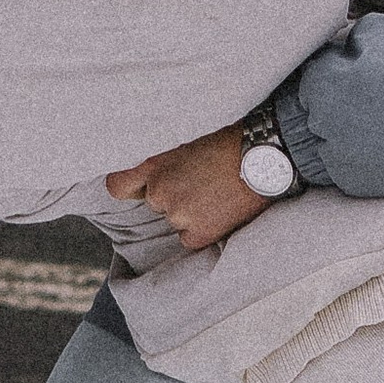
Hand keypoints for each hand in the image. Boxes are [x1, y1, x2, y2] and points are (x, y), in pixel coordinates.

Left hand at [105, 128, 268, 250]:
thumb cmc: (230, 144)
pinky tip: (220, 212)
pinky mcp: (199, 233)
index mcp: (155, 166)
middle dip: (173, 196)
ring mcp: (179, 215)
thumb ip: (164, 163)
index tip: (133, 190)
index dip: (126, 188)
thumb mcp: (187, 144)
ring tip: (217, 195)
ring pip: (175, 220)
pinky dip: (202, 230)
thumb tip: (148, 182)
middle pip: (156, 203)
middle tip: (201, 184)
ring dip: (190, 213)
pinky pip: (189, 239)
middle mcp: (160, 192)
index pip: (118, 186)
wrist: (265, 158)